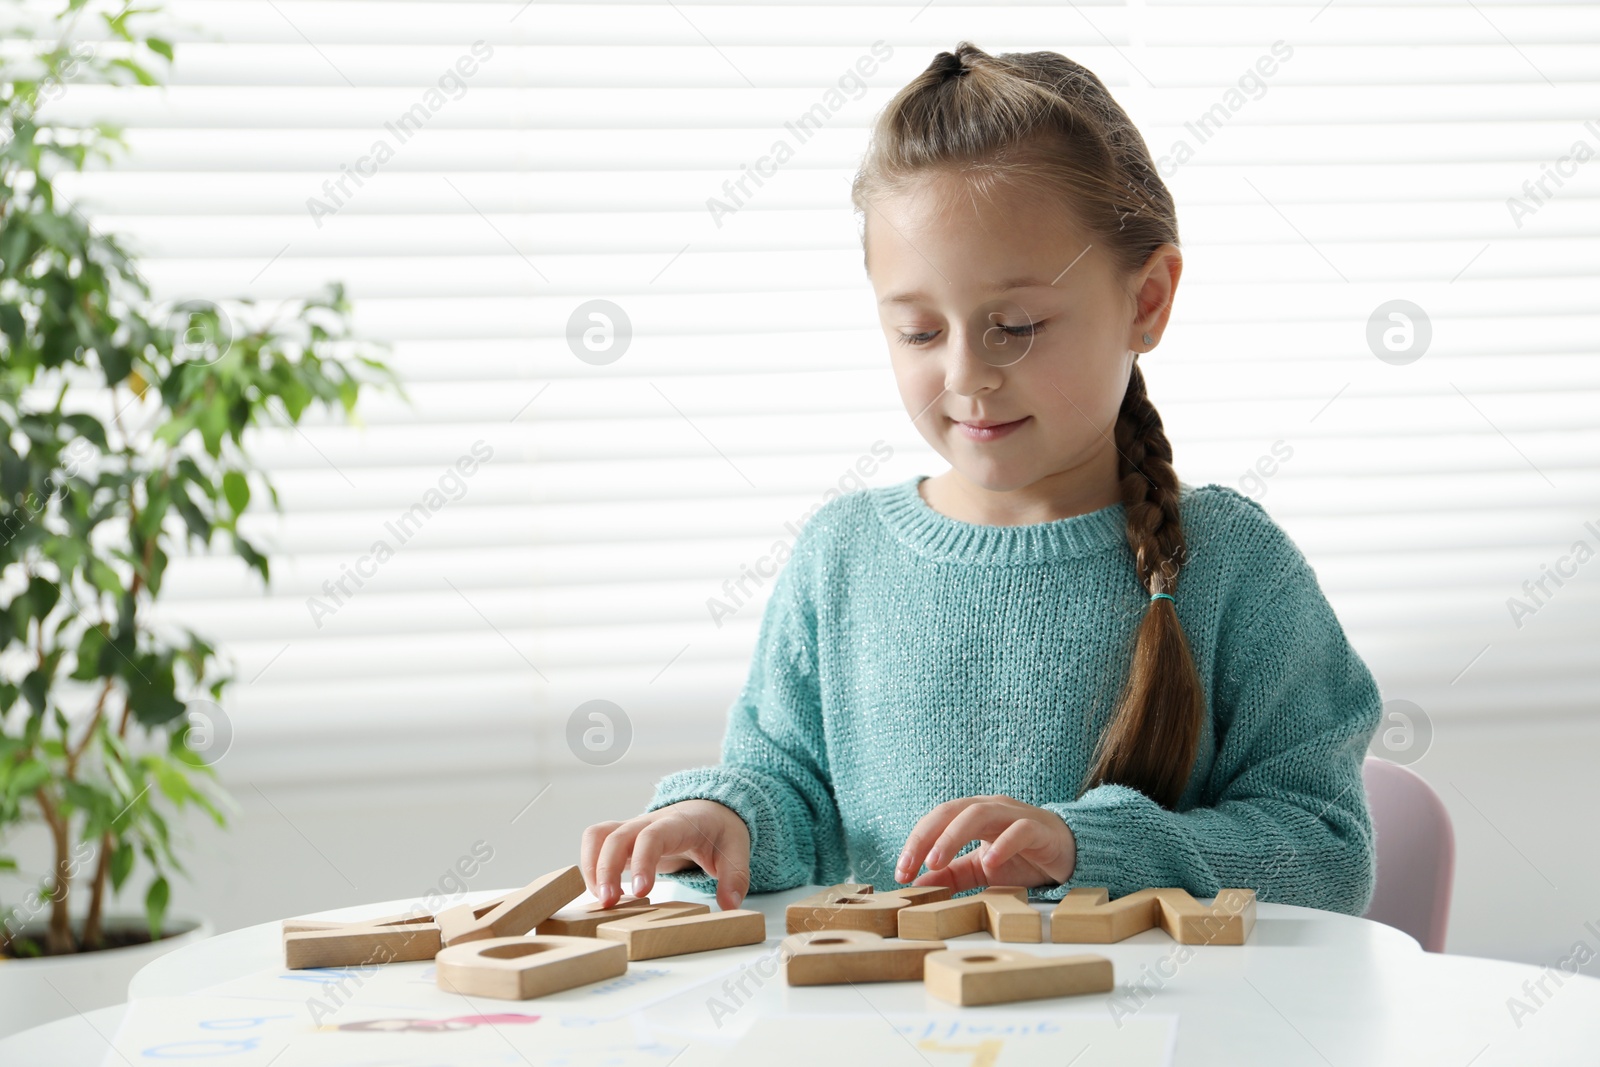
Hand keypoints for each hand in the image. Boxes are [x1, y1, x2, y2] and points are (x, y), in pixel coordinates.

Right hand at [581, 799, 751, 911]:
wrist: (709, 809)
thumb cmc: (719, 829)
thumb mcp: (737, 849)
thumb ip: (735, 876)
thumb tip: (730, 904)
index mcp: (678, 823)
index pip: (652, 836)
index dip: (643, 862)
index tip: (642, 892)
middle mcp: (649, 822)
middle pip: (616, 836)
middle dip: (605, 869)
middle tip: (609, 904)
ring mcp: (633, 829)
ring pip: (598, 836)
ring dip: (591, 867)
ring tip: (602, 900)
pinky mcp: (624, 840)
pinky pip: (597, 844)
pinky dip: (590, 867)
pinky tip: (602, 894)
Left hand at [895, 794, 1076, 891]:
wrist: (1069, 854)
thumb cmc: (1022, 858)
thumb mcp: (980, 870)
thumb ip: (952, 876)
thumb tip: (917, 886)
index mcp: (972, 815)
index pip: (937, 820)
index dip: (915, 842)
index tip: (901, 873)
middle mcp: (991, 809)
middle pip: (952, 811)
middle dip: (926, 837)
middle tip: (911, 866)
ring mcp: (1015, 815)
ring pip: (979, 814)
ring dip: (953, 837)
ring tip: (936, 862)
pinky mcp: (1040, 829)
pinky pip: (1019, 830)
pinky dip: (1002, 844)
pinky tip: (990, 862)